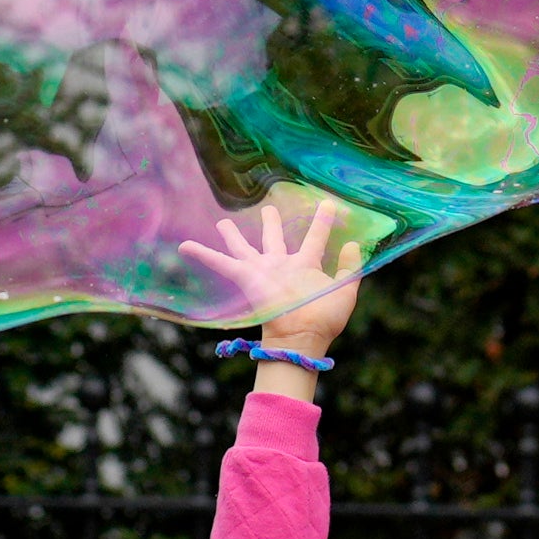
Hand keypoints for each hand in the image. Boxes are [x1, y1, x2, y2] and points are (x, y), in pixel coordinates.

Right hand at [172, 187, 366, 354]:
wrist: (300, 335)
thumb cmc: (324, 319)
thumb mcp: (345, 290)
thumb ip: (350, 267)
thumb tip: (353, 243)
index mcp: (305, 267)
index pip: (315, 238)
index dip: (322, 222)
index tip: (329, 203)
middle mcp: (281, 267)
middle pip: (273, 239)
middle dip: (270, 224)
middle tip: (268, 209)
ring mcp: (261, 271)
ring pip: (244, 247)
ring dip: (233, 235)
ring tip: (223, 222)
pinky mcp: (245, 277)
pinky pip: (220, 263)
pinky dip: (202, 254)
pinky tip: (185, 245)